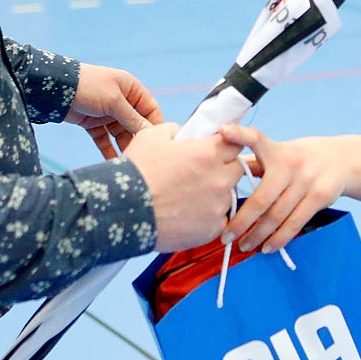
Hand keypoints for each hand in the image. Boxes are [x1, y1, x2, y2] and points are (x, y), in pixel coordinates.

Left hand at [64, 63, 162, 158]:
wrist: (55, 88)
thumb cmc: (88, 86)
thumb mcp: (113, 101)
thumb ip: (132, 118)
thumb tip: (151, 132)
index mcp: (130, 89)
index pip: (150, 109)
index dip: (155, 125)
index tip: (159, 142)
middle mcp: (121, 101)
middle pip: (136, 124)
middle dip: (139, 139)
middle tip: (144, 155)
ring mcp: (107, 113)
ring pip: (121, 134)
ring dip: (124, 147)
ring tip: (129, 161)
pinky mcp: (94, 124)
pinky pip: (105, 139)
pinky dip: (108, 150)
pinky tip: (113, 162)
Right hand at [123, 124, 245, 252]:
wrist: (123, 210)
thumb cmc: (136, 172)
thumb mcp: (150, 137)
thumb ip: (173, 130)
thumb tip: (181, 133)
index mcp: (208, 153)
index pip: (235, 143)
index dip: (225, 146)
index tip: (216, 151)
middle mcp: (218, 178)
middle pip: (238, 169)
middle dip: (225, 169)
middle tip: (204, 176)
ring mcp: (217, 206)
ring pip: (229, 196)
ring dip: (217, 195)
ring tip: (191, 198)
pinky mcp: (212, 229)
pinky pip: (220, 220)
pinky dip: (209, 218)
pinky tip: (189, 215)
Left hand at [219, 125, 346, 254]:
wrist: (339, 160)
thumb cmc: (297, 159)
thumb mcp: (277, 153)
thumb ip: (252, 163)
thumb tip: (219, 173)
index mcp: (275, 151)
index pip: (256, 138)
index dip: (240, 134)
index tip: (223, 131)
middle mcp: (290, 165)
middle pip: (261, 199)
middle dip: (241, 222)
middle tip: (225, 237)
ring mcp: (306, 181)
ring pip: (277, 216)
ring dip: (258, 235)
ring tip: (244, 246)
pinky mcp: (319, 197)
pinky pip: (295, 223)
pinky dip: (279, 239)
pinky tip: (267, 248)